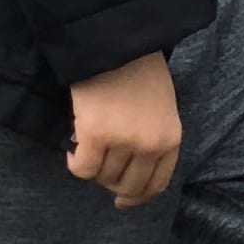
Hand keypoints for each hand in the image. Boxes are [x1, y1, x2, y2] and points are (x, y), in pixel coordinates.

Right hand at [67, 49, 180, 208]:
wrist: (116, 40)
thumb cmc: (138, 70)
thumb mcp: (161, 107)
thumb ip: (153, 139)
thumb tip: (131, 176)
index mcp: (170, 138)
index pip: (156, 184)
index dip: (137, 197)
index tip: (123, 202)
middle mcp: (150, 145)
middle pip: (127, 185)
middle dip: (111, 183)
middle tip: (100, 168)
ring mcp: (123, 141)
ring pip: (102, 177)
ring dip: (93, 167)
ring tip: (89, 146)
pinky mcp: (95, 135)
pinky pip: (82, 169)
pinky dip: (75, 163)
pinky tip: (73, 149)